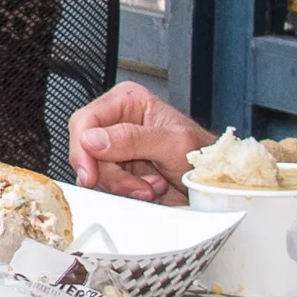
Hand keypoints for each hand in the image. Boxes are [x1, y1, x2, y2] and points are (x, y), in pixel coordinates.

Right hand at [65, 82, 209, 203]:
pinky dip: (126, 194)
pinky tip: (148, 190)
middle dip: (112, 174)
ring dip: (124, 187)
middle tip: (138, 184)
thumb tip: (93, 140)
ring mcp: (117, 150)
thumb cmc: (203, 154)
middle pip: (87, 152)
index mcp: (128, 101)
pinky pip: (106, 187)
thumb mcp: (172, 143)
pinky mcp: (120, 173)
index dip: (82, 148)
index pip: (85, 120)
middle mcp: (118, 123)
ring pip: (96, 173)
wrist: (214, 182)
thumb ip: (132, 139)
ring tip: (152, 185)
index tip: (91, 173)